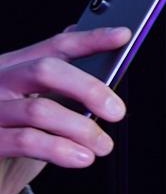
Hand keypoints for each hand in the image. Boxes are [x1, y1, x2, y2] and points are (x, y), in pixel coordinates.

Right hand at [0, 27, 130, 193]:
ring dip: (82, 129)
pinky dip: (61, 149)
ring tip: (102, 145)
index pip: (55, 46)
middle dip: (89, 89)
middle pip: (46, 70)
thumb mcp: (44, 105)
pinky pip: (28, 140)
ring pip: (40, 109)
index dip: (90, 40)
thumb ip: (64, 85)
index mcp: (14, 66)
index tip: (122, 36)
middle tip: (116, 112)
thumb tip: (108, 65)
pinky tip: (81, 157)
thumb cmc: (19, 137)